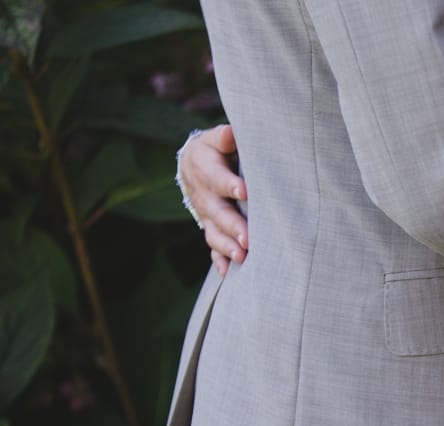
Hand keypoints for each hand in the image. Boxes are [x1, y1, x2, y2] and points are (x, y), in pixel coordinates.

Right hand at [178, 125, 248, 275]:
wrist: (194, 166)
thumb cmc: (216, 150)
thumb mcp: (216, 139)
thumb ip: (224, 138)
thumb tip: (231, 134)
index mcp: (205, 169)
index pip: (216, 178)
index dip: (229, 185)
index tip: (244, 192)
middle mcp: (204, 195)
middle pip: (217, 212)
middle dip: (232, 226)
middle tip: (248, 239)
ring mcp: (206, 215)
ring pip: (214, 233)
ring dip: (227, 247)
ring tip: (242, 257)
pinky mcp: (210, 228)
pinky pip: (213, 247)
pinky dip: (220, 261)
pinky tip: (230, 273)